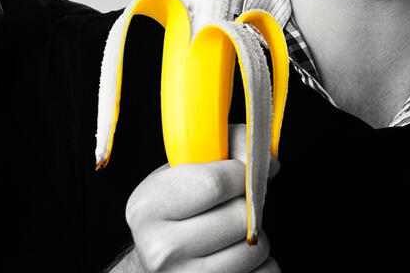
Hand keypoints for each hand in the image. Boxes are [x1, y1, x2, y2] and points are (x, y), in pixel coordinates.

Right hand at [121, 126, 277, 272]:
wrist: (154, 268)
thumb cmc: (171, 216)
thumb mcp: (177, 177)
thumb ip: (216, 151)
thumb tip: (258, 148)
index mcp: (147, 206)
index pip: (212, 183)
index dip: (242, 171)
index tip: (252, 167)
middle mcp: (161, 247)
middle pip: (239, 216)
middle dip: (248, 205)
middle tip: (237, 203)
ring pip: (256, 248)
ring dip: (255, 237)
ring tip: (232, 233)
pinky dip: (261, 264)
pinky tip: (236, 257)